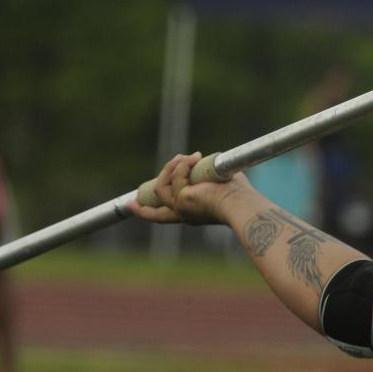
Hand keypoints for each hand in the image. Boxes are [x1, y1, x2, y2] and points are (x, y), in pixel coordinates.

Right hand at [126, 152, 254, 224]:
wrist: (241, 203)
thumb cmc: (238, 194)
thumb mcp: (216, 182)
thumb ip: (205, 174)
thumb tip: (203, 161)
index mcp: (192, 213)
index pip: (165, 215)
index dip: (147, 211)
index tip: (133, 204)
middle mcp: (184, 215)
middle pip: (154, 214)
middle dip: (141, 206)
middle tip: (131, 201)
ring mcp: (180, 209)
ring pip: (161, 188)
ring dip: (171, 168)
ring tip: (187, 156)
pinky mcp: (182, 200)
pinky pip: (176, 178)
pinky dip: (184, 165)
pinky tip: (196, 157)